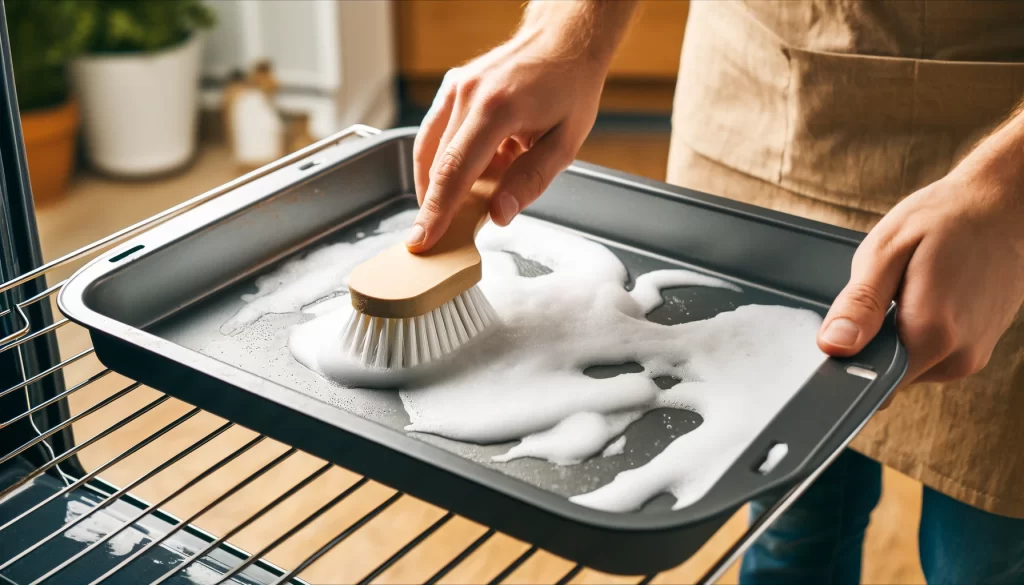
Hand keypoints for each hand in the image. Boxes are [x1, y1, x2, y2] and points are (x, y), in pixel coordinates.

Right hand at [407, 10, 623, 251]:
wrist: (564, 41)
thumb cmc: (570, 89)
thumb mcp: (564, 143)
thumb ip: (530, 181)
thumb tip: (498, 214)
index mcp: (497, 109)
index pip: (454, 171)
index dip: (436, 211)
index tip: (422, 239)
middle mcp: (468, 94)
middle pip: (436, 164)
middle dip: (433, 204)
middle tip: (436, 236)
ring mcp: (456, 86)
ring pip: (429, 149)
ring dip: (436, 183)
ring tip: (450, 207)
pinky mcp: (452, 86)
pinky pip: (436, 131)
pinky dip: (443, 158)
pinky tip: (466, 172)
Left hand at [817, 164, 1023, 390]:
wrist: (1005, 205)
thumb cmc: (945, 218)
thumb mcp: (886, 252)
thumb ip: (859, 305)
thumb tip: (833, 346)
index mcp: (931, 335)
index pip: (873, 386)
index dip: (850, 365)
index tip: (847, 332)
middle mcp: (958, 357)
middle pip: (890, 376)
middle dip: (873, 344)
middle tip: (883, 296)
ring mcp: (973, 355)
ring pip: (910, 365)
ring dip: (897, 336)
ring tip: (909, 291)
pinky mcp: (979, 348)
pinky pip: (932, 355)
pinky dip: (918, 332)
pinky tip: (927, 297)